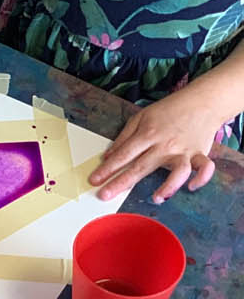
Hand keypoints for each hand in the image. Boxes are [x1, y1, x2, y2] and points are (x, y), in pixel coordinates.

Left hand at [89, 91, 219, 203]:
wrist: (203, 100)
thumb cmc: (169, 110)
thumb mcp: (141, 117)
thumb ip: (124, 138)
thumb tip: (107, 157)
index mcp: (147, 134)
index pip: (123, 155)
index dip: (107, 169)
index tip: (94, 180)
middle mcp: (165, 145)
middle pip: (141, 166)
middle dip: (121, 182)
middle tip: (104, 195)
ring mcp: (184, 150)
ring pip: (177, 171)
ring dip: (168, 186)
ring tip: (156, 198)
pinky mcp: (200, 153)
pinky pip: (205, 168)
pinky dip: (201, 178)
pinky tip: (191, 187)